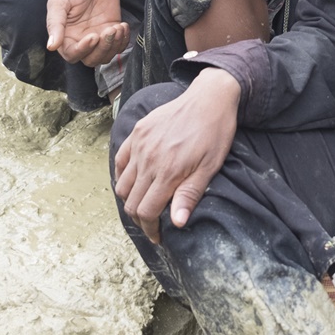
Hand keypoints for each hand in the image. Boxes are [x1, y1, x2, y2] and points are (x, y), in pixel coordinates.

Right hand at [46, 0, 129, 65]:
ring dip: (114, 45)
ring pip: (106, 55)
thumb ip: (55, 24)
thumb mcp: (59, 2)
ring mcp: (98, 35)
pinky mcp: (111, 29)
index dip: (83, 50)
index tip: (92, 36)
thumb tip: (51, 46)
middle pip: (91, 59)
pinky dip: (123, 40)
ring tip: (117, 27)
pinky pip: (119, 45)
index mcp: (65, 35)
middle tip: (108, 31)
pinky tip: (122, 26)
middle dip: (102, 49)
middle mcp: (81, 39)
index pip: (72, 54)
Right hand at [114, 68, 240, 242]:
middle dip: (140, 219)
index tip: (158, 236)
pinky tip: (135, 181)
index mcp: (168, 172)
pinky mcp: (137, 133)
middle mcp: (148, 160)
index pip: (146, 212)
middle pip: (131, 202)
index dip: (150, 229)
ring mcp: (140, 145)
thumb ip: (189, 195)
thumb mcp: (209, 167)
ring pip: (122, 184)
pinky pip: (120, 161)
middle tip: (152, 223)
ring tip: (144, 203)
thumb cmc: (214, 134)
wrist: (208, 99)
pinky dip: (122, 176)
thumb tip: (176, 223)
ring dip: (130, 199)